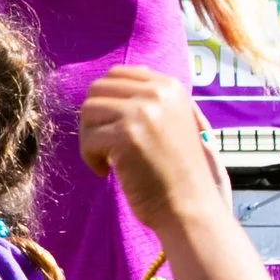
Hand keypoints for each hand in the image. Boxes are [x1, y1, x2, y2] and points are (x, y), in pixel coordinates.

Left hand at [79, 66, 220, 237]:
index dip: (106, 100)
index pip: (118, 73)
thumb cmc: (181, 170)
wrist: (191, 205)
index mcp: (170, 86)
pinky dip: (90, 158)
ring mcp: (142, 112)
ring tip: (105, 159)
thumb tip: (120, 77)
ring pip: (88, 111)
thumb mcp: (178, 121)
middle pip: (98, 89)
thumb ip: (155, 98)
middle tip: (104, 144)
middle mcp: (158, 93)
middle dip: (94, 118)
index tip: (113, 127)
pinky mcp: (126, 136)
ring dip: (89, 138)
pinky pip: (88, 138)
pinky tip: (105, 171)